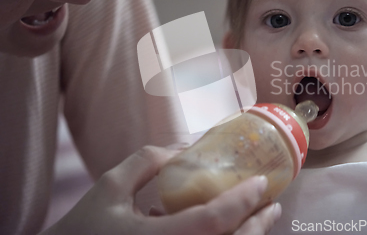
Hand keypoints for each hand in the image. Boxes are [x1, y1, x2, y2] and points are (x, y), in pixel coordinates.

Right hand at [41, 145, 280, 234]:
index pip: (211, 222)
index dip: (241, 201)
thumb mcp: (109, 187)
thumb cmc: (83, 229)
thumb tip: (184, 150)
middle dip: (258, 226)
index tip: (260, 181)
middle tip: (272, 203)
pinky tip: (230, 231)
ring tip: (261, 218)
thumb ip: (146, 163)